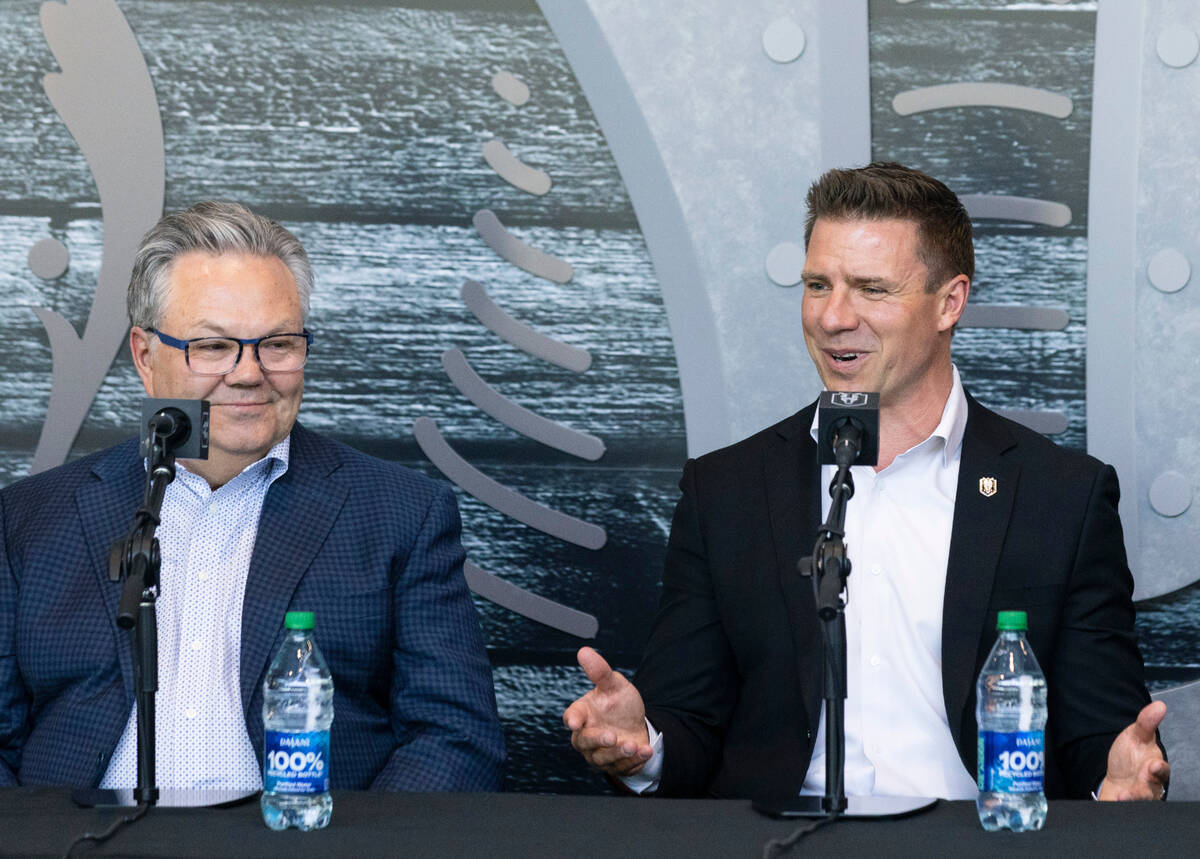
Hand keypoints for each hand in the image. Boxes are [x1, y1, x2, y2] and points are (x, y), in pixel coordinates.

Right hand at [563, 647, 652, 776]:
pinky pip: (621, 767)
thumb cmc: (619, 703)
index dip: (572, 719)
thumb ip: (600, 671)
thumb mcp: (614, 685)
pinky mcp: (613, 766)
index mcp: (582, 714)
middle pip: (585, 742)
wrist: (636, 725)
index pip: (572, 716)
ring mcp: (598, 754)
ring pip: (603, 758)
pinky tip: (646, 751)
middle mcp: (586, 736)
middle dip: (599, 740)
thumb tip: (584, 651)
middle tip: (612, 736)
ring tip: (633, 745)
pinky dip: (634, 761)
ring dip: (619, 753)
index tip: (574, 722)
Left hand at [1098, 701, 1169, 800]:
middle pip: (1151, 789)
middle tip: (1141, 781)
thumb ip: (1146, 723)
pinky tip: (1115, 801)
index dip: (1158, 768)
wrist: (1116, 779)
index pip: (1161, 770)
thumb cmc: (1130, 758)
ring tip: (1124, 796)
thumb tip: (1160, 704)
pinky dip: (1120, 805)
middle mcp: (1149, 785)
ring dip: (1133, 798)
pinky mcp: (1125, 806)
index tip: (1154, 764)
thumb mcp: (1135, 736)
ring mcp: (1138, 797)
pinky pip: (1124, 809)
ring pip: (1141, 801)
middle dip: (1147, 786)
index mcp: (1154, 768)